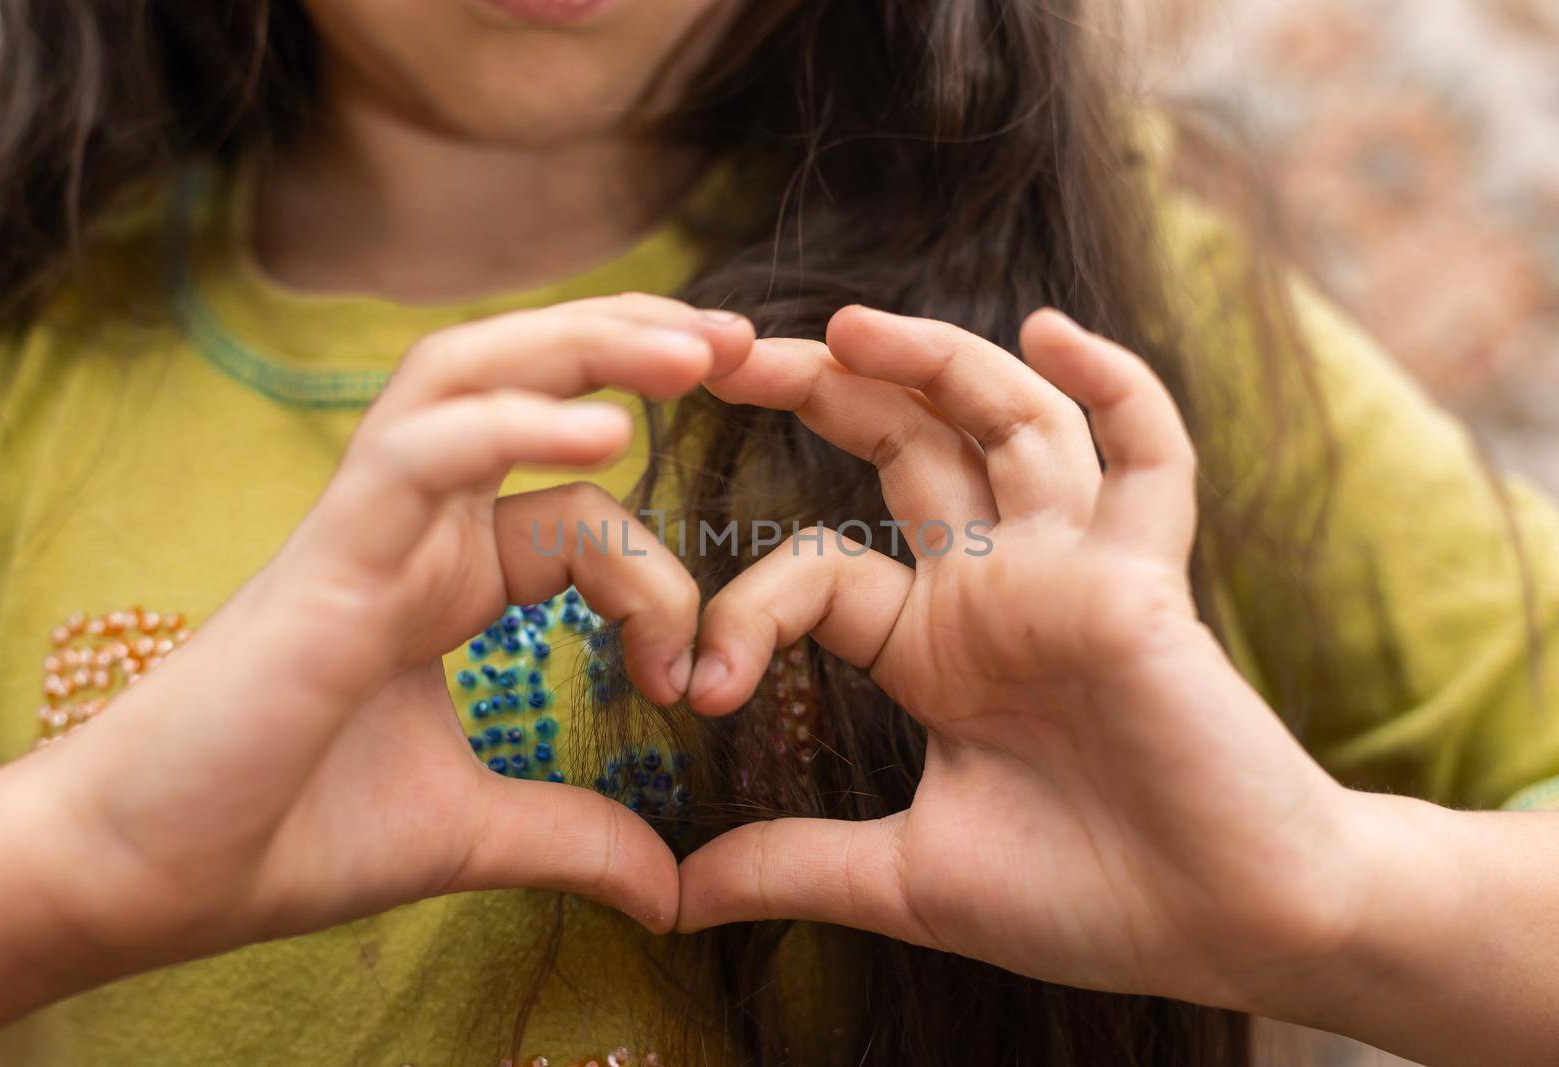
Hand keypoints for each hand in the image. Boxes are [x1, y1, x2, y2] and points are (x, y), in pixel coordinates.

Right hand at [25, 295, 752, 965]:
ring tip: (686, 348)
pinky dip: (510, 426)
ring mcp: (367, 525)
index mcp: (451, 571)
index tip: (689, 682)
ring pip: (470, 376)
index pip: (583, 513)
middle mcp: (414, 525)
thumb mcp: (471, 830)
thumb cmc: (284, 832)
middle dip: (631, 345)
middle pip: (526, 379)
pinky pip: (423, 454)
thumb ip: (575, 837)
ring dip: (582, 345)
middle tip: (736, 342)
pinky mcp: (327, 555)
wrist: (142, 879)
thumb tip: (673, 892)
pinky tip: (602, 432)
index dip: (658, 578)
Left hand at [676, 306, 1361, 1013]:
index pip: (816, 568)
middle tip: (725, 349)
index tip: (698, 690)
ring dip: (934, 360)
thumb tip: (672, 899)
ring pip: (1008, 422)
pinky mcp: (1150, 579)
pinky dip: (1113, 388)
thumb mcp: (910, 878)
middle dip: (822, 387)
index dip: (744, 610)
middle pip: (905, 445)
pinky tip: (1052, 332)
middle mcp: (997, 586)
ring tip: (845, 324)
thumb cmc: (1085, 903)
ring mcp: (1075, 570)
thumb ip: (794, 865)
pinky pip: (1147, 461)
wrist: (1228, 934)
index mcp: (932, 644)